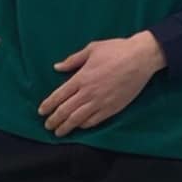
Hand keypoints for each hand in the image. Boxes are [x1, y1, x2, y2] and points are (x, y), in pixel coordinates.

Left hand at [38, 32, 166, 136]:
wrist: (140, 58)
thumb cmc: (116, 50)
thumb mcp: (92, 49)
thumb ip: (73, 60)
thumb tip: (57, 67)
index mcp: (81, 78)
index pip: (59, 96)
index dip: (48, 105)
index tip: (41, 112)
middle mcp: (88, 93)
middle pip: (65, 111)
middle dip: (54, 120)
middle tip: (48, 126)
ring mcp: (100, 102)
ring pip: (78, 119)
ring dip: (66, 127)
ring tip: (59, 132)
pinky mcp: (112, 108)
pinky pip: (94, 121)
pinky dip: (84, 125)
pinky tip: (79, 127)